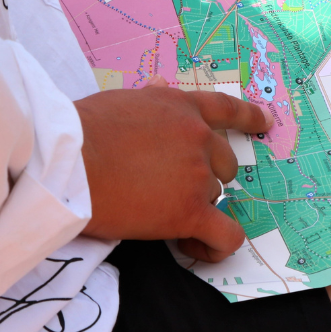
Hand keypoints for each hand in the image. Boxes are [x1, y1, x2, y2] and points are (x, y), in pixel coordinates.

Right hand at [75, 78, 272, 261]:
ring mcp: (197, 175)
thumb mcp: (118, 100)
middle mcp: (196, 137)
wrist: (65, 162)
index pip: (225, 108)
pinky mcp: (189, 212)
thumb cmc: (77, 132)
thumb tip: (159, 85)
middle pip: (222, 163)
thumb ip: (147, 98)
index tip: (266, 123)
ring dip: (194, 207)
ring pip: (214, 196)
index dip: (249, 117)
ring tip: (159, 217)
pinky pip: (226, 235)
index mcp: (179, 106)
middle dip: (204, 176)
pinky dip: (216, 246)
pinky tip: (196, 246)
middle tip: (168, 189)